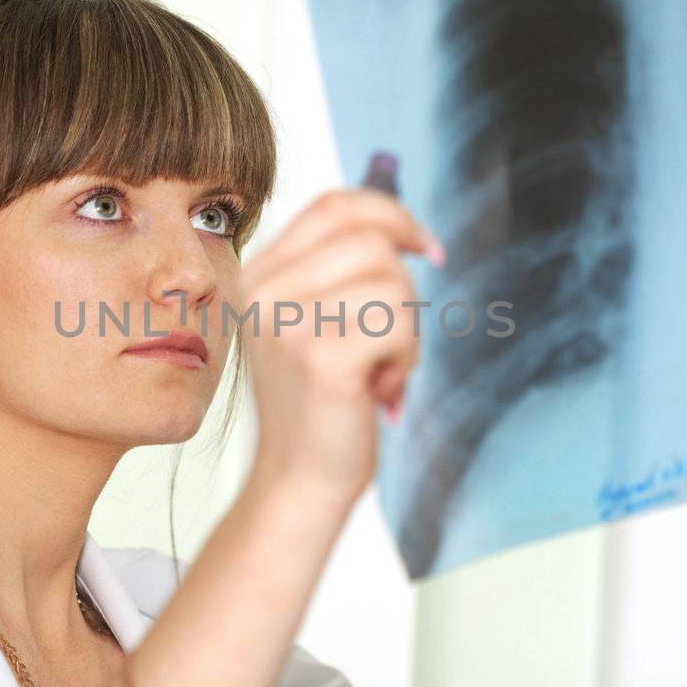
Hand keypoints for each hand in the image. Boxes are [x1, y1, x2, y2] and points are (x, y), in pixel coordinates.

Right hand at [237, 187, 436, 508]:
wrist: (298, 481)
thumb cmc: (321, 405)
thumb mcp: (315, 324)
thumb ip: (339, 272)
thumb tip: (401, 226)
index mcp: (259, 275)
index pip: (334, 206)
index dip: (391, 215)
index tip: (428, 249)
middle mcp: (263, 291)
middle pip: (371, 240)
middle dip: (405, 291)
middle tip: (392, 345)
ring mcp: (287, 322)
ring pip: (390, 280)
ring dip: (407, 331)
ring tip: (381, 372)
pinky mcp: (320, 356)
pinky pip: (399, 324)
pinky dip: (406, 359)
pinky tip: (382, 391)